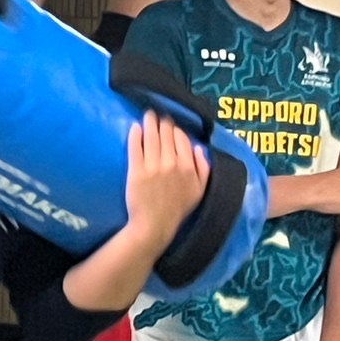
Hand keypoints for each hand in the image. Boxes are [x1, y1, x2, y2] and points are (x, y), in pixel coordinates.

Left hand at [124, 111, 208, 250]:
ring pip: (152, 137)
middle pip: (166, 135)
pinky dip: (135, 135)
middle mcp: (171, 163)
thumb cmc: (178, 209)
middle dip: (162, 122)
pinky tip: (135, 127)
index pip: (182, 139)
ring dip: (149, 122)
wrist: (154, 225)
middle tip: (157, 115)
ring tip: (147, 115)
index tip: (171, 125)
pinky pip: (135, 148)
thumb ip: (203, 168)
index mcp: (188, 167)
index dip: (176, 130)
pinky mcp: (136, 171)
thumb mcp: (199, 190)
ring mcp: (153, 166)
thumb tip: (197, 147)